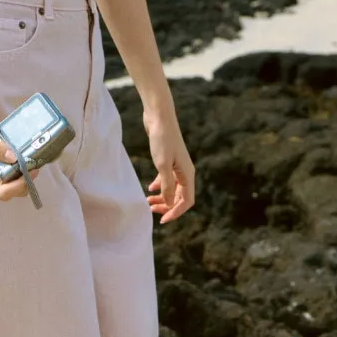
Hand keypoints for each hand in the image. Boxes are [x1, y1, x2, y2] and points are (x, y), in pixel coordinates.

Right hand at [0, 110, 35, 200]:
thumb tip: (15, 158)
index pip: (3, 192)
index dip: (20, 185)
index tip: (33, 171)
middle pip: (6, 193)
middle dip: (22, 183)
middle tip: (34, 165)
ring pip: (5, 187)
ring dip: (18, 178)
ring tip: (28, 162)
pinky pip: (0, 179)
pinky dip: (11, 173)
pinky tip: (17, 160)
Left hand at [143, 109, 194, 223]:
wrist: (159, 116)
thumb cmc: (162, 139)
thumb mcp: (162, 165)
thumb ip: (167, 186)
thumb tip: (170, 204)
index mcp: (187, 174)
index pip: (187, 201)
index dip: (175, 212)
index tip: (162, 220)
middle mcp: (185, 171)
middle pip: (179, 196)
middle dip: (167, 206)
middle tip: (151, 210)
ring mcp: (177, 165)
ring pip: (172, 188)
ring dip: (162, 196)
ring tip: (148, 201)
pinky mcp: (168, 158)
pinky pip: (167, 178)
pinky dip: (159, 185)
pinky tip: (150, 188)